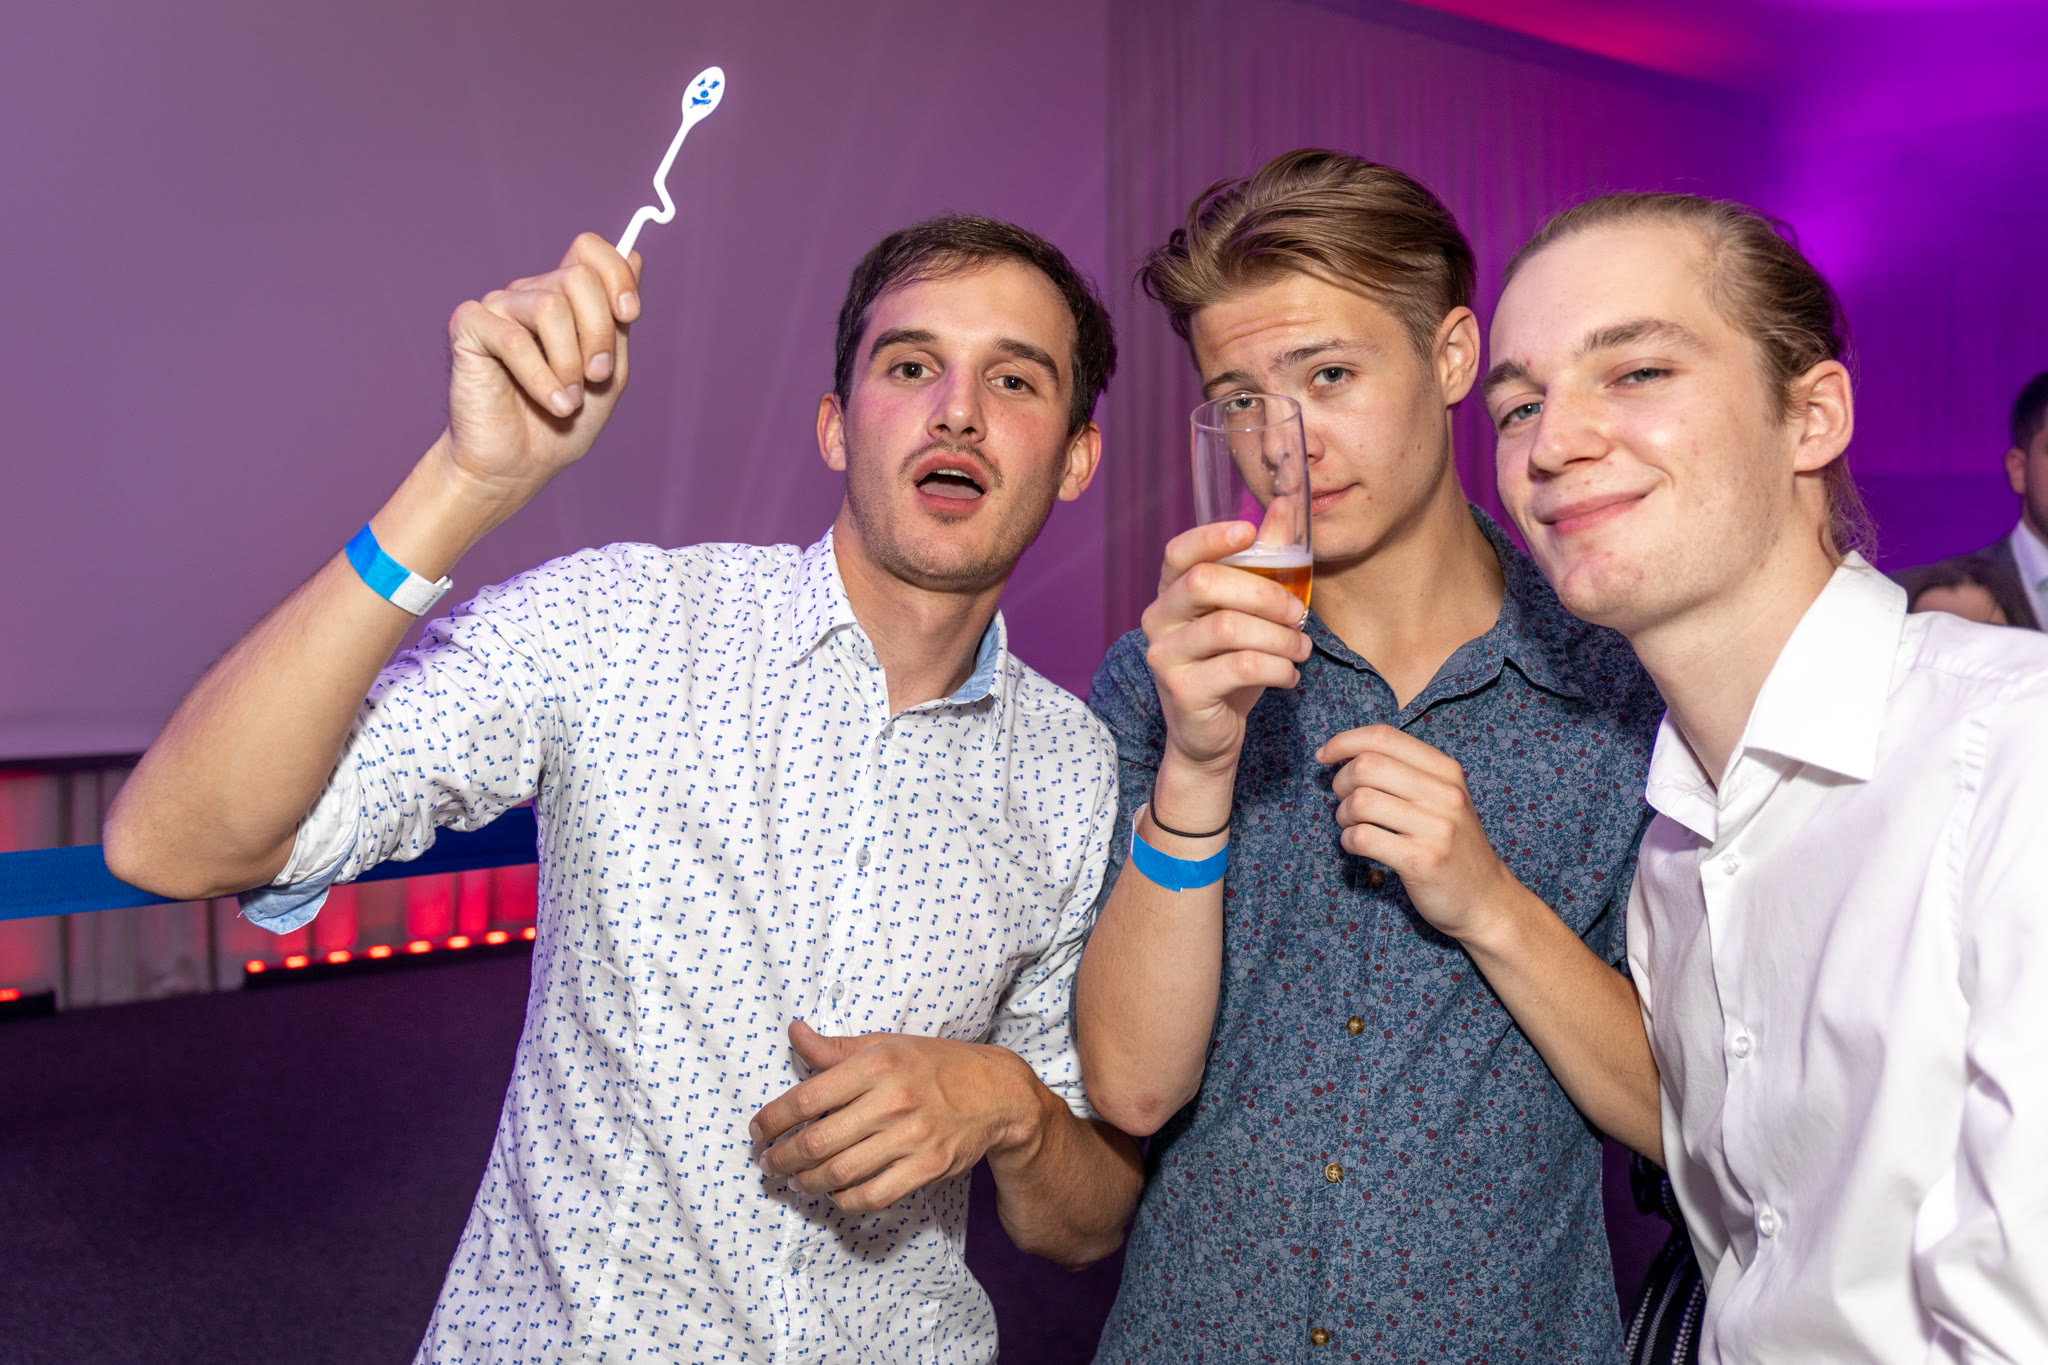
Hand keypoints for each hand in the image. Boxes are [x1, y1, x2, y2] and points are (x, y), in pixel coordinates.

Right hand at [438, 232, 642, 502]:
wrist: (520, 464)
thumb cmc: (564, 422)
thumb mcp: (609, 372)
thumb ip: (619, 319)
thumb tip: (635, 255)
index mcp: (564, 299)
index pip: (588, 250)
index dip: (615, 274)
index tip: (629, 315)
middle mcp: (530, 294)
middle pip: (578, 278)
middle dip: (599, 333)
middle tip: (596, 377)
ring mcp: (498, 307)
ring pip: (550, 308)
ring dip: (570, 363)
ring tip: (569, 399)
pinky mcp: (469, 326)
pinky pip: (513, 338)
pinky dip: (540, 378)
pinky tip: (553, 403)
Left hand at [750, 1021, 1047, 1212]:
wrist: (996, 1093)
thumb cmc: (935, 1065)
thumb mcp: (887, 1045)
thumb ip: (837, 1048)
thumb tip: (795, 1033)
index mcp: (877, 1063)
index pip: (807, 1097)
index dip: (773, 1120)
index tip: (758, 1131)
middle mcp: (893, 1100)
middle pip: (818, 1141)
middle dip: (783, 1158)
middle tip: (768, 1163)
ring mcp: (912, 1136)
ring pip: (841, 1173)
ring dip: (807, 1182)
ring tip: (794, 1180)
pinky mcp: (928, 1167)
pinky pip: (874, 1195)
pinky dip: (845, 1200)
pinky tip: (833, 1194)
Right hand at [1142, 521, 1311, 775]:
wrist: (1211, 734)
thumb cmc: (1230, 666)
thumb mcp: (1251, 613)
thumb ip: (1265, 560)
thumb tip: (1286, 506)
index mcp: (1171, 592)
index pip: (1179, 552)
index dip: (1212, 536)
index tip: (1250, 531)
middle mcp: (1158, 619)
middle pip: (1204, 582)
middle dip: (1263, 592)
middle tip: (1298, 612)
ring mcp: (1164, 656)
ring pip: (1228, 627)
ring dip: (1279, 637)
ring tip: (1301, 649)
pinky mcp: (1182, 690)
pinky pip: (1239, 667)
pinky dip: (1276, 669)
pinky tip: (1289, 675)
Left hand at [1320, 725, 1516, 942]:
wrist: (1486, 899)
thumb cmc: (1453, 845)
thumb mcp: (1443, 798)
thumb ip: (1405, 772)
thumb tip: (1347, 753)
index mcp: (1446, 771)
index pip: (1384, 737)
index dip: (1344, 741)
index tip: (1324, 756)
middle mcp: (1444, 794)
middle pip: (1367, 765)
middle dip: (1340, 782)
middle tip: (1344, 801)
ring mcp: (1436, 828)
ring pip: (1360, 801)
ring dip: (1343, 815)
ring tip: (1353, 826)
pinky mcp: (1421, 861)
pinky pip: (1363, 838)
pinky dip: (1348, 841)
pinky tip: (1358, 846)